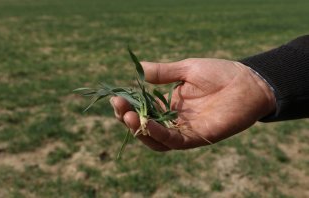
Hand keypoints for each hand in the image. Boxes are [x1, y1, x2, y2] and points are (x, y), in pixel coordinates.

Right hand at [110, 58, 275, 150]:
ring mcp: (184, 131)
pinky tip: (146, 123)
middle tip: (117, 106)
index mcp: (169, 106)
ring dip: (139, 129)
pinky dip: (158, 134)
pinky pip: (174, 141)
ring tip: (125, 116)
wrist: (249, 82)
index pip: (142, 110)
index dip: (127, 106)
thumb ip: (162, 73)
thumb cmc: (220, 73)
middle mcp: (174, 121)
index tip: (116, 97)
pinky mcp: (197, 137)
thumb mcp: (186, 69)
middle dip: (126, 118)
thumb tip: (138, 69)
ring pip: (155, 138)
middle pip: (144, 126)